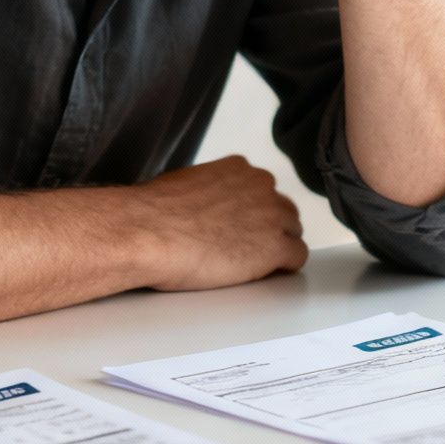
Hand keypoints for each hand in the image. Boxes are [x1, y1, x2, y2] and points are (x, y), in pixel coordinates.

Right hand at [134, 155, 307, 291]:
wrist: (146, 232)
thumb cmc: (154, 213)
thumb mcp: (186, 184)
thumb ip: (212, 190)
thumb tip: (208, 206)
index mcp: (239, 169)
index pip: (263, 191)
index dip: (252, 213)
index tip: (239, 228)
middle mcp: (261, 185)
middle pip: (283, 211)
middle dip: (268, 229)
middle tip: (245, 249)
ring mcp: (272, 215)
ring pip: (293, 233)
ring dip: (277, 248)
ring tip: (250, 264)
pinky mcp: (275, 247)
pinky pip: (297, 258)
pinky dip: (284, 268)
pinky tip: (263, 274)